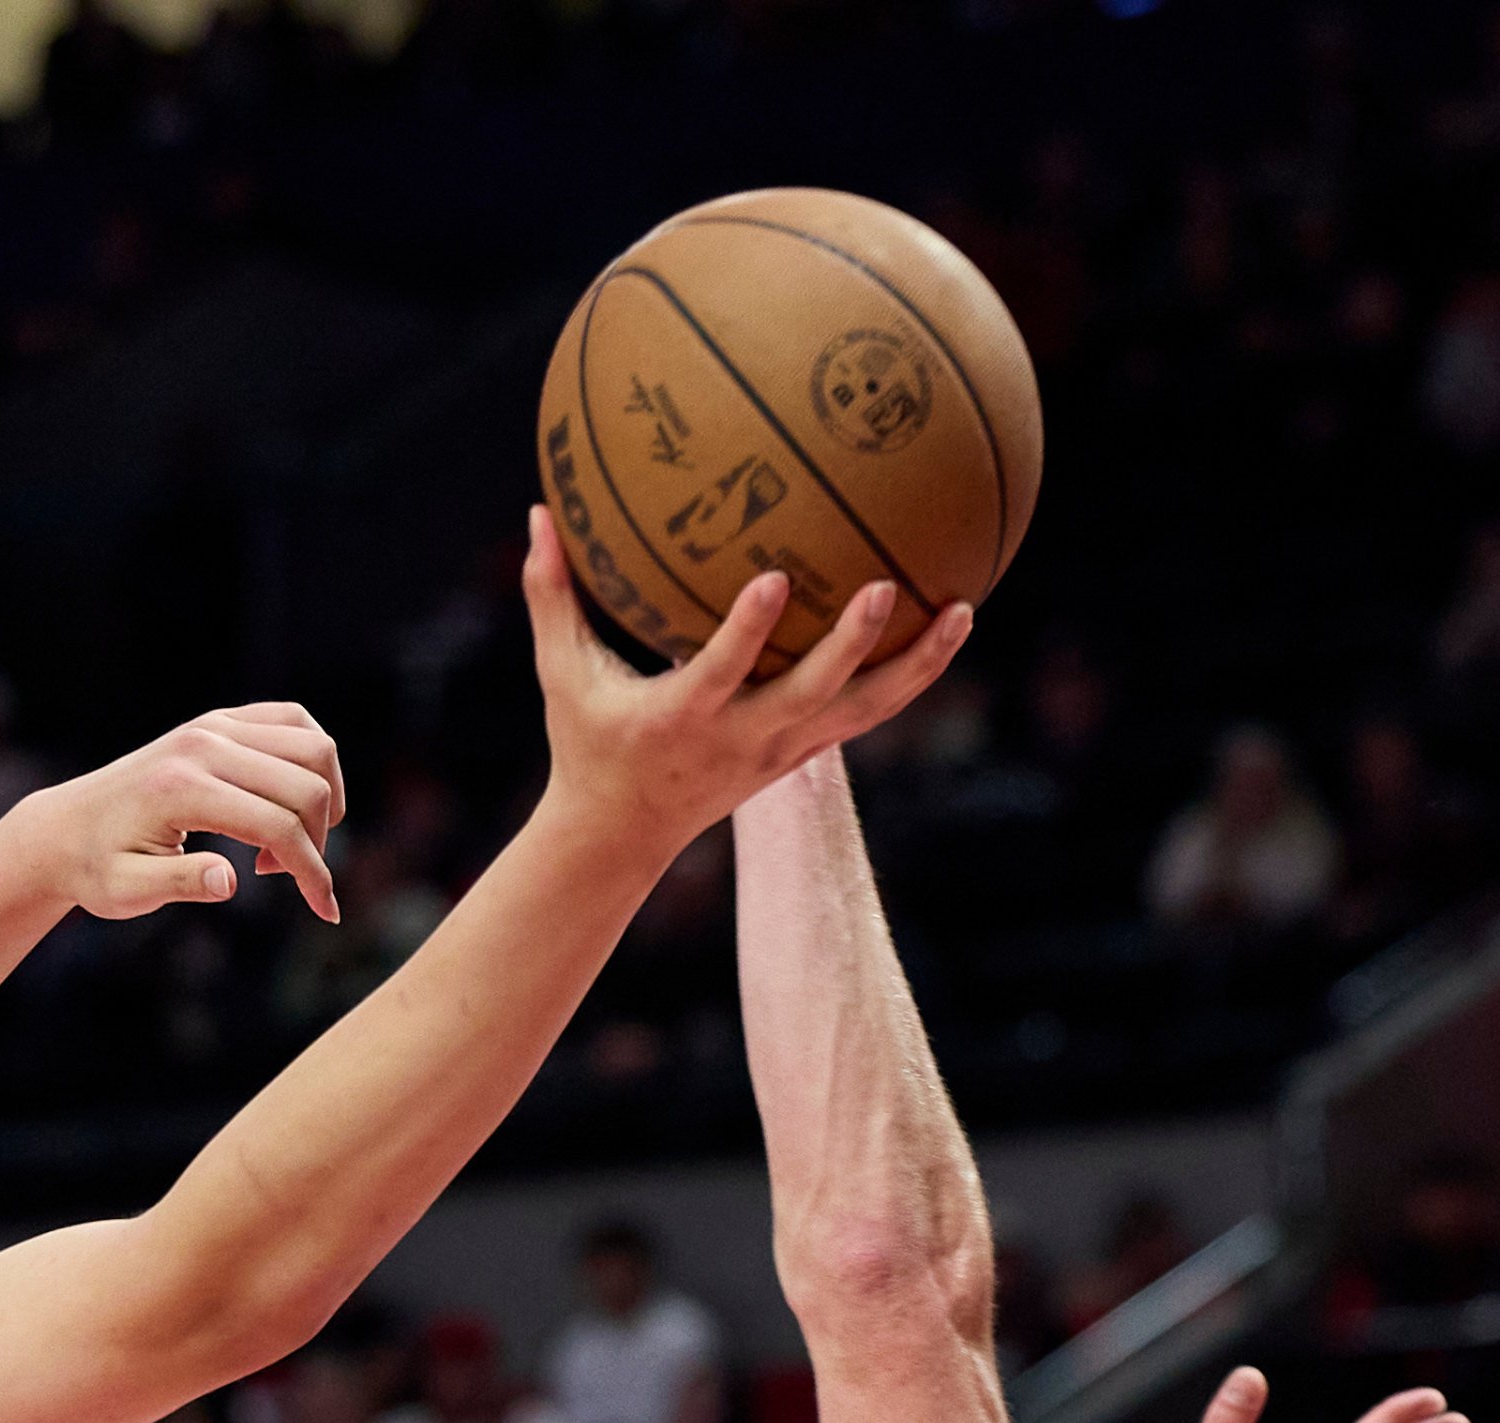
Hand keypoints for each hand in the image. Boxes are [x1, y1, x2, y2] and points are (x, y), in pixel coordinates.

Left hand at [14, 703, 347, 922]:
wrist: (64, 828)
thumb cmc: (96, 867)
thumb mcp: (128, 890)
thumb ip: (180, 883)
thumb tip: (229, 880)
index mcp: (183, 788)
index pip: (278, 826)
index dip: (313, 873)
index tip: (324, 910)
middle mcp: (205, 744)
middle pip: (307, 785)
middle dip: (318, 841)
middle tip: (277, 874)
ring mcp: (215, 724)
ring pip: (315, 748)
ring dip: (322, 800)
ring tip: (283, 840)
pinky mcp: (221, 719)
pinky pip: (295, 723)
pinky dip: (312, 762)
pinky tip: (288, 800)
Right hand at [519, 508, 968, 853]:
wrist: (624, 833)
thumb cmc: (588, 740)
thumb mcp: (560, 673)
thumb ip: (551, 594)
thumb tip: (537, 511)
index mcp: (682, 718)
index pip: (719, 673)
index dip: (747, 633)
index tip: (772, 580)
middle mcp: (742, 739)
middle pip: (813, 696)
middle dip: (850, 645)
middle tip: (884, 586)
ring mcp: (783, 751)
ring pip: (865, 711)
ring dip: (917, 665)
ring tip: (963, 610)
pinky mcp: (805, 754)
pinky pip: (871, 712)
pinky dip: (913, 674)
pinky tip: (950, 625)